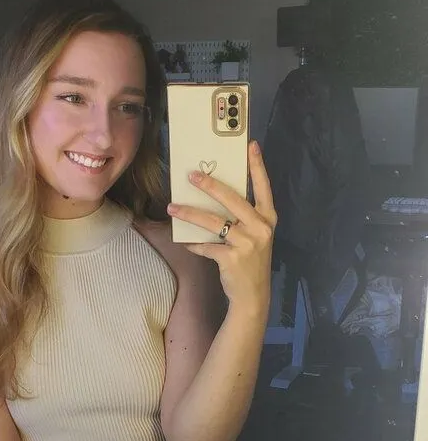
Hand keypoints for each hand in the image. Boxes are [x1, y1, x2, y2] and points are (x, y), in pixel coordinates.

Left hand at [167, 141, 276, 308]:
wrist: (253, 295)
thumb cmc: (250, 261)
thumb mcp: (254, 236)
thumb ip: (240, 219)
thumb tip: (212, 199)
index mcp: (268, 219)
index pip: (264, 187)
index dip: (257, 166)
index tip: (251, 146)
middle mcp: (261, 228)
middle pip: (232, 200)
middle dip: (210, 185)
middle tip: (192, 175)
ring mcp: (247, 243)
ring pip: (213, 222)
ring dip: (190, 214)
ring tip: (173, 207)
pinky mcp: (232, 258)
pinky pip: (206, 246)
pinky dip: (193, 244)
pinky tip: (184, 241)